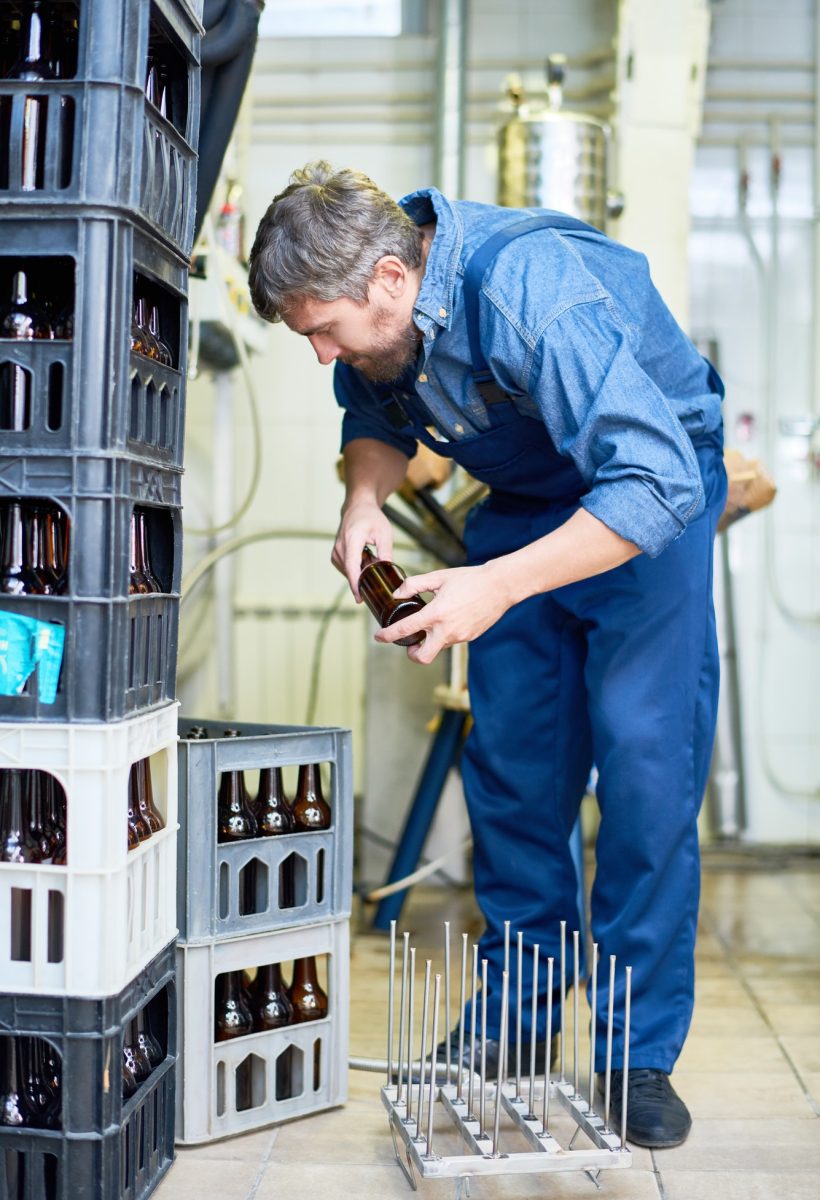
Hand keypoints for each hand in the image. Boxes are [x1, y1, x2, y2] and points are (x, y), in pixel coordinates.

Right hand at [331, 500, 393, 600]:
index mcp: (352, 539)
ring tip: (372, 559)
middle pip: (350, 572)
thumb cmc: (371, 518)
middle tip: (379, 577)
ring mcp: (336, 551)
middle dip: (364, 579)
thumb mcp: (385, 533)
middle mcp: (340, 546)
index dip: (355, 583)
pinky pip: (346, 569)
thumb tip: (388, 571)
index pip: (352, 566)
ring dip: (361, 572)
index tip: (359, 597)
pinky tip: (365, 560)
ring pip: (348, 572)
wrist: (358, 507)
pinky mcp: (336, 555)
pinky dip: (356, 569)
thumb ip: (386, 552)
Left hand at [375, 562, 511, 663]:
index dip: (388, 635)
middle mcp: (447, 630)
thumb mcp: (438, 577)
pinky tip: (450, 618)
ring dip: (431, 640)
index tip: (379, 636)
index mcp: (436, 614)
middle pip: (423, 657)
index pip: (405, 630)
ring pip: (438, 646)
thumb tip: (397, 593)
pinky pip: (452, 640)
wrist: (500, 586)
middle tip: (409, 643)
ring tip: (432, 622)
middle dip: (411, 654)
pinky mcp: (470, 637)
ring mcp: (460, 636)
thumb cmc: (470, 579)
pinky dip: (445, 634)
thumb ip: (414, 585)